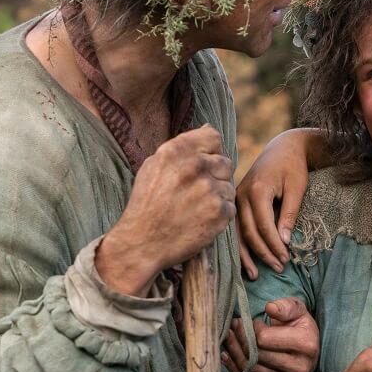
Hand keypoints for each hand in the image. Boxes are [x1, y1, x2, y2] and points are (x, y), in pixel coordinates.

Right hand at [98, 125, 234, 294]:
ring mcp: (209, 189)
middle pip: (225, 162)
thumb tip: (208, 127)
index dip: (209, 152)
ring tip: (194, 208)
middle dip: (214, 176)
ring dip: (217, 196)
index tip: (200, 166)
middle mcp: (195, 166)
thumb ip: (182, 146)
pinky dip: (219, 215)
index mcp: (177, 151)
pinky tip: (199, 220)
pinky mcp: (219, 212)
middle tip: (194, 194)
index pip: (213, 137)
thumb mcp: (154, 166)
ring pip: (229, 185)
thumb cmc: (147, 204)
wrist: (141, 243)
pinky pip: (230, 206)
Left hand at [221, 297, 319, 371]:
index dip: (252, 329)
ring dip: (235, 352)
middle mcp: (300, 367)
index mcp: (306, 344)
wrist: (308, 347)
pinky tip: (227, 354)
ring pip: (251, 370)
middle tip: (233, 325)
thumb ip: (285, 306)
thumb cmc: (299, 325)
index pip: (264, 339)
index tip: (251, 321)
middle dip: (240, 339)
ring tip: (229, 336)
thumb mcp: (298, 310)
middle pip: (256, 356)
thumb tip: (270, 308)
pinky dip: (235, 367)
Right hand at [237, 129, 320, 278]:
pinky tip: (243, 260)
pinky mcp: (236, 201)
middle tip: (278, 269)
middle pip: (248, 232)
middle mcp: (240, 194)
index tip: (286, 259)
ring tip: (255, 275)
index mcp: (257, 190)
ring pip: (236, 233)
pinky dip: (239, 245)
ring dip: (245, 255)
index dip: (274, 245)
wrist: (283, 147)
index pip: (263, 226)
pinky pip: (234, 227)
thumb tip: (283, 241)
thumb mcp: (297, 188)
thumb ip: (289, 214)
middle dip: (263, 253)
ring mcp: (235, 198)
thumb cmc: (293, 167)